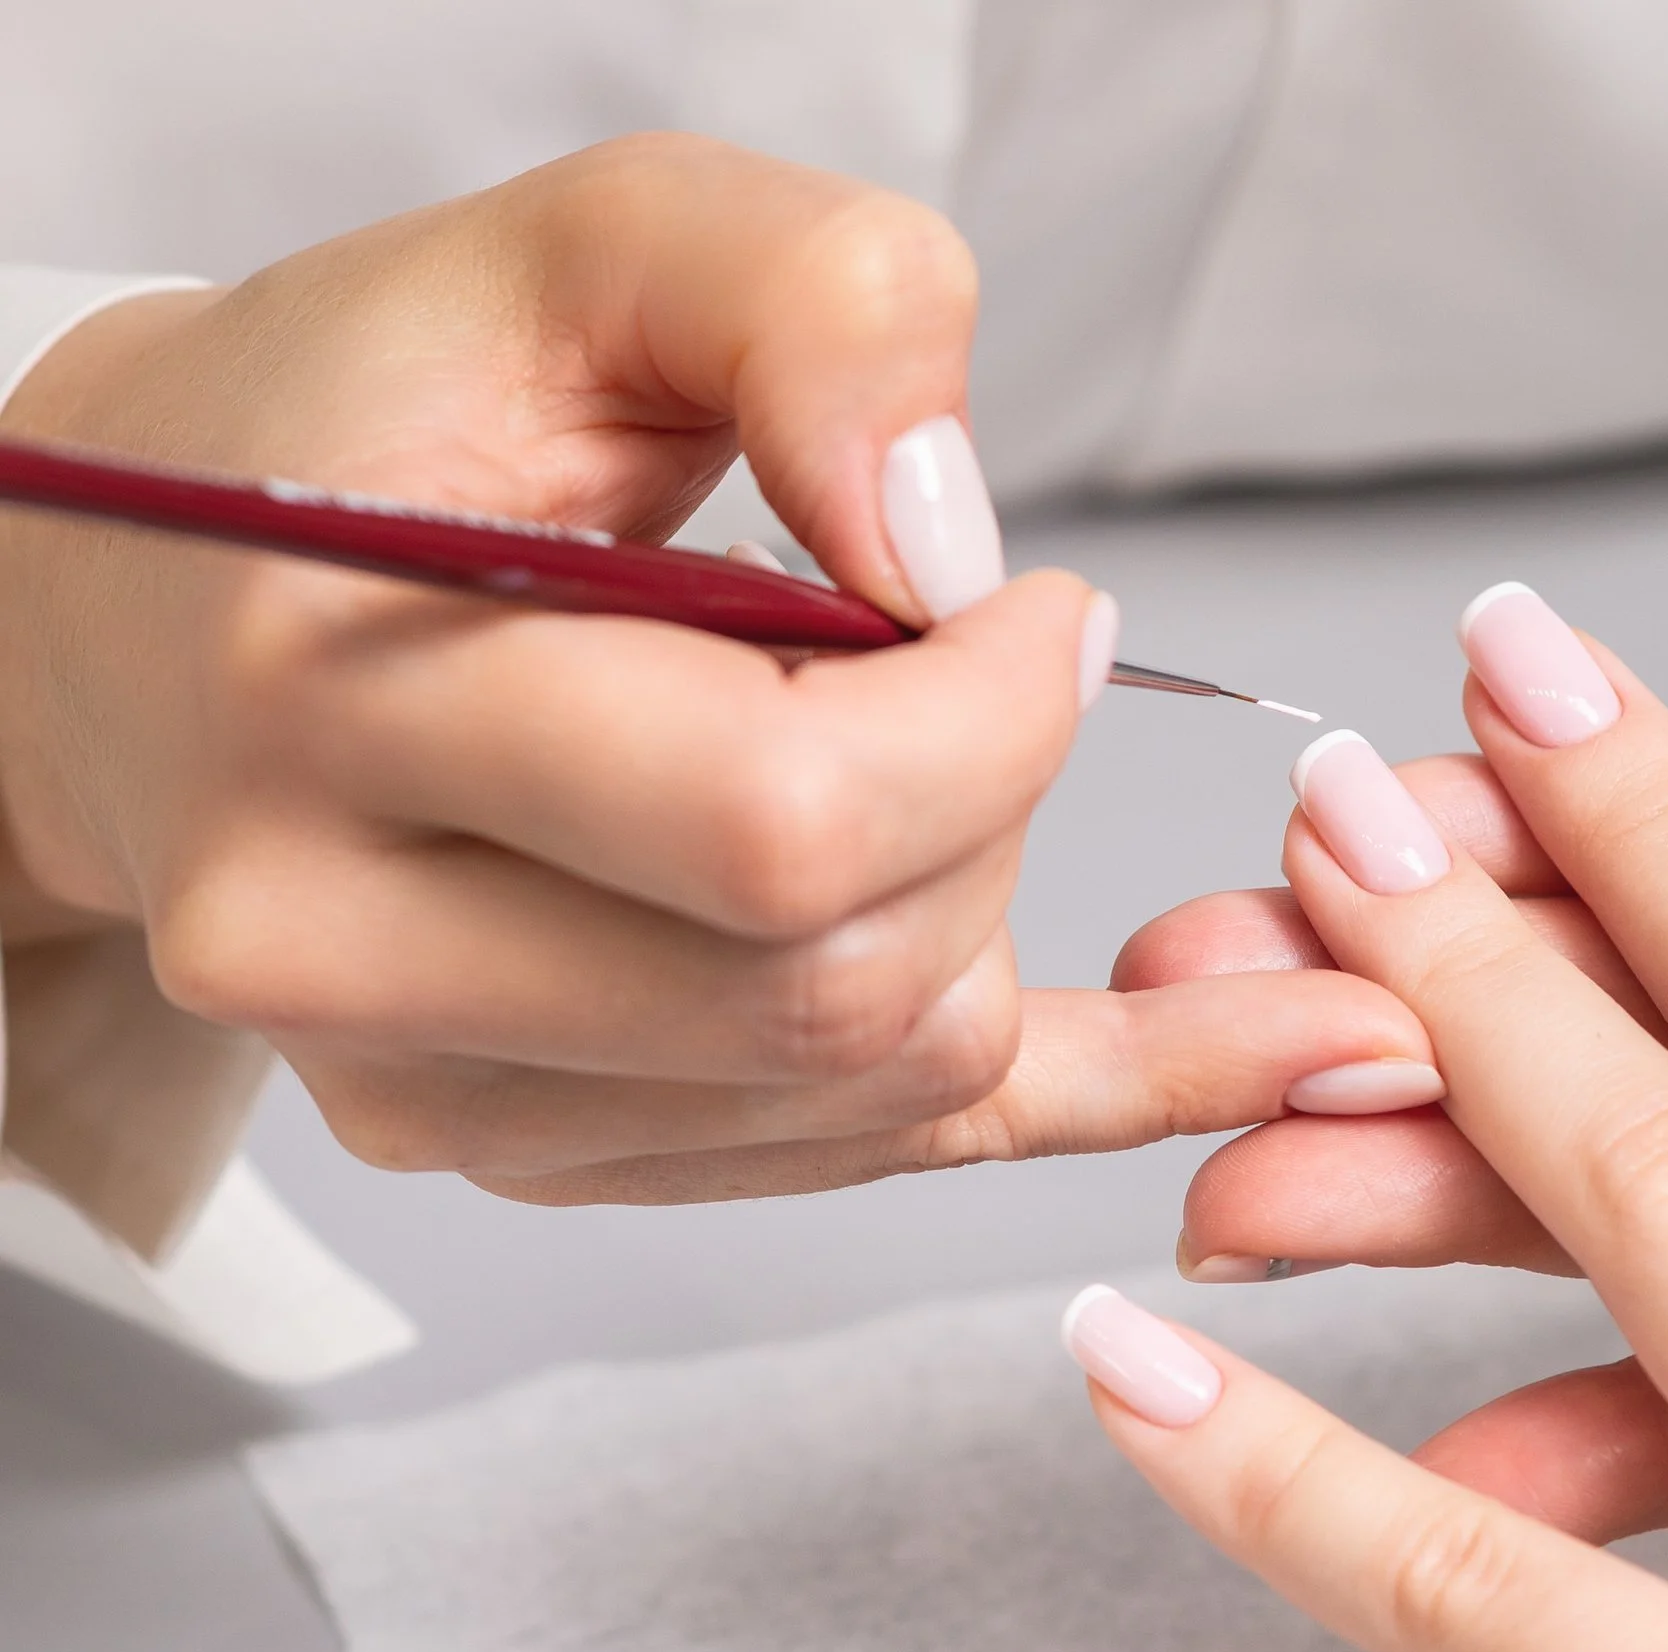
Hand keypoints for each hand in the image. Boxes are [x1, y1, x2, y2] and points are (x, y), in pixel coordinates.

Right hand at [0, 134, 1431, 1207]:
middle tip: (987, 660)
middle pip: (843, 978)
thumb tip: (954, 550)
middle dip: (1004, 804)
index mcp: (339, 706)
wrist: (160, 611)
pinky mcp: (539, 1144)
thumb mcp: (592, 246)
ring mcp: (439, 1084)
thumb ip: (810, 311)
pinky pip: (880, 1160)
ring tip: (936, 752)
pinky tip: (1277, 1051)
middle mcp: (350, 948)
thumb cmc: (368, 417)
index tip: (1027, 602)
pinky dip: (1102, 1093)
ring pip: (875, 1081)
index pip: (780, 819)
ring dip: (991, 902)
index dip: (993, 710)